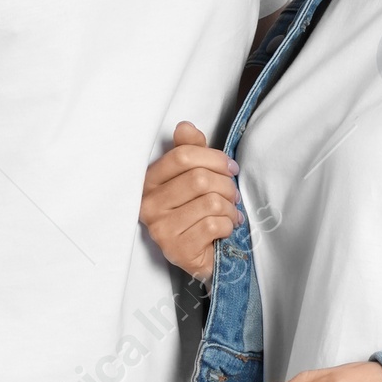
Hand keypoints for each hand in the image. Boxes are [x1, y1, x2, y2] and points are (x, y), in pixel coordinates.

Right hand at [140, 121, 241, 280]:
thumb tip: (185, 126)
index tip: (230, 168)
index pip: (182, 156)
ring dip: (230, 207)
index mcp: (149, 182)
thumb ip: (190, 150)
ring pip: (209, 202)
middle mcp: (148, 205)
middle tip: (233, 194)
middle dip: (226, 185)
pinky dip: (228, 225)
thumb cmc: (197, 212)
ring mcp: (160, 229)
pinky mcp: (176, 249)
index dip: (214, 158)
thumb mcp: (193, 176)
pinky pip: (213, 225)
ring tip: (230, 213)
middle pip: (198, 179)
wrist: (201, 255)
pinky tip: (226, 228)